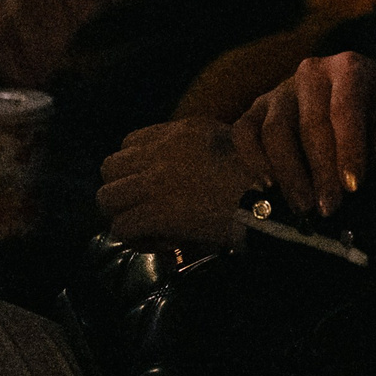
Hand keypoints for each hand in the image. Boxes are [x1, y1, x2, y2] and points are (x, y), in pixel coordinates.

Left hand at [96, 119, 267, 250]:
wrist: (268, 202)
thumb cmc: (260, 174)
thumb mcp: (233, 141)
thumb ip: (201, 144)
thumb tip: (185, 162)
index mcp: (180, 132)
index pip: (129, 142)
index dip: (133, 165)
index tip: (149, 182)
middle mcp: (160, 152)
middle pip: (109, 167)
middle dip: (120, 189)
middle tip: (141, 205)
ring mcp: (154, 183)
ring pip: (106, 198)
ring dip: (123, 214)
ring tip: (146, 226)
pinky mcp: (154, 214)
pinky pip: (121, 228)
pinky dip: (136, 240)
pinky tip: (160, 244)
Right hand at [230, 51, 375, 217]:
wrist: (373, 107)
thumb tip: (362, 169)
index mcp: (350, 68)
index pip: (345, 109)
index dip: (348, 150)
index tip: (354, 188)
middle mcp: (311, 73)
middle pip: (308, 124)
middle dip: (320, 171)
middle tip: (330, 208)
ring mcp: (281, 90)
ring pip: (274, 131)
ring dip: (289, 174)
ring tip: (304, 207)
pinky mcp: (259, 109)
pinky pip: (244, 132)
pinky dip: (252, 160)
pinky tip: (269, 187)